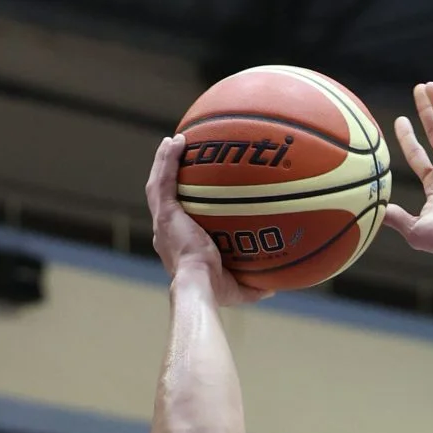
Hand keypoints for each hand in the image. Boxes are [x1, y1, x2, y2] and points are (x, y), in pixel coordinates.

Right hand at [148, 134, 270, 306]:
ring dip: (163, 161)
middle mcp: (165, 232)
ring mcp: (163, 221)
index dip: (179, 205)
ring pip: (158, 184)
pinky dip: (167, 159)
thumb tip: (274, 287)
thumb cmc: (214, 291)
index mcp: (177, 246)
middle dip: (167, 176)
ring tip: (174, 141)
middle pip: (163, 197)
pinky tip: (176, 141)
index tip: (190, 194)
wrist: (198, 286)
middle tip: (177, 157)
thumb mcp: (237, 288)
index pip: (176, 220)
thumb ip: (253, 285)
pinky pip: (164, 179)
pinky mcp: (165, 213)